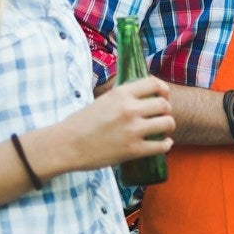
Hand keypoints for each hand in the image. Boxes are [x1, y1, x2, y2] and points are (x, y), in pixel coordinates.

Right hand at [48, 75, 172, 172]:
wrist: (65, 145)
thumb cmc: (80, 123)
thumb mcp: (102, 100)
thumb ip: (122, 97)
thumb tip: (142, 95)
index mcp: (120, 93)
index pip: (154, 83)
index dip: (163, 89)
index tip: (163, 95)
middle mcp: (129, 109)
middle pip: (164, 104)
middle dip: (166, 110)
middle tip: (161, 116)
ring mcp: (133, 130)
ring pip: (167, 123)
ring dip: (168, 127)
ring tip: (163, 130)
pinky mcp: (133, 150)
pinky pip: (162, 146)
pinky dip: (166, 145)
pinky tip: (163, 144)